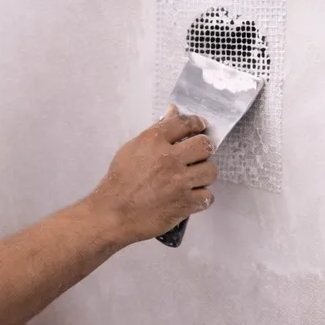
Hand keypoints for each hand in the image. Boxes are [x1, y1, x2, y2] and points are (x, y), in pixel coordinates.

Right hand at [90, 106, 217, 242]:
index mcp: (153, 141)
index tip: (200, 126)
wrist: (113, 213)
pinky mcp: (184, 203)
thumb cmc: (119, 181)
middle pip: (205, 145)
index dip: (196, 123)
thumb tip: (173, 111)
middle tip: (198, 156)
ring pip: (211, 171)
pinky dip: (201, 198)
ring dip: (204, 175)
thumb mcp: (132, 149)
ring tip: (193, 179)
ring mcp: (179, 182)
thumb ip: (156, 131)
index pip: (184, 123)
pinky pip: (207, 197)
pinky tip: (191, 197)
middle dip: (204, 150)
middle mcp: (169, 159)